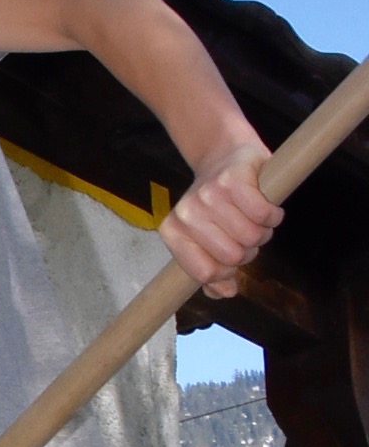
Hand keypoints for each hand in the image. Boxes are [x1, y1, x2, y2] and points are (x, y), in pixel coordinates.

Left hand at [161, 141, 278, 297]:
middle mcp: (186, 214)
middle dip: (248, 250)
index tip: (232, 257)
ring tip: (254, 217)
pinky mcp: (233, 180)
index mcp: (173, 233)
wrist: (224, 154)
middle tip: (244, 231)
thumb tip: (225, 292)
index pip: (206, 273)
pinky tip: (268, 207)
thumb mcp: (207, 240)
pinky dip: (273, 215)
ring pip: (252, 237)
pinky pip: (264, 214)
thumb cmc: (218, 205)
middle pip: (234, 258)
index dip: (228, 272)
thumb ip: (212, 274)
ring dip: (263, 231)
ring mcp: (208, 195)